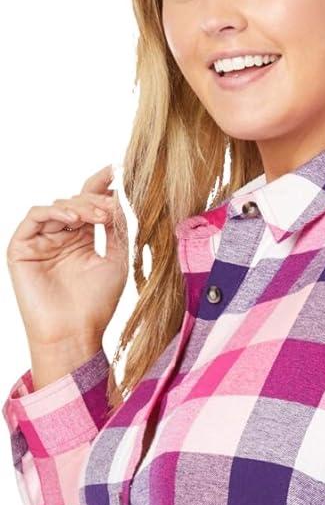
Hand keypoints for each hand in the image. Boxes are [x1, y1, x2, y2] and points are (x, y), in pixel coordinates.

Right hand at [6, 163, 127, 355]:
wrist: (73, 333)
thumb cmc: (95, 305)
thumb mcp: (116, 261)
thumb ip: (118, 230)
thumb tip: (123, 197)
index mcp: (79, 239)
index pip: (90, 204)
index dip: (102, 185)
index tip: (119, 170)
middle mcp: (59, 237)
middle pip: (76, 201)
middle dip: (95, 200)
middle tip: (112, 207)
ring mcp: (40, 241)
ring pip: (58, 206)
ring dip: (80, 206)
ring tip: (99, 217)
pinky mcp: (22, 247)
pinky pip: (35, 216)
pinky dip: (54, 212)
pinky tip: (73, 219)